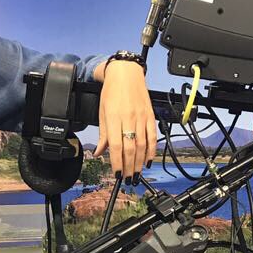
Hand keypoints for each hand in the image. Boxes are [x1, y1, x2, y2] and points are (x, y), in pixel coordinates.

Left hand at [93, 60, 157, 183]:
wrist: (126, 73)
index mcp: (114, 117)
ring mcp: (141, 117)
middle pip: (130, 148)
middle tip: (128, 179)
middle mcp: (128, 118)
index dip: (117, 162)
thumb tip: (99, 152)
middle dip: (129, 167)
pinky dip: (151, 150)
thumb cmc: (112, 91)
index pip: (115, 145)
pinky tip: (148, 160)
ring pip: (142, 145)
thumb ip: (103, 134)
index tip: (117, 174)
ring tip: (137, 174)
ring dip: (140, 162)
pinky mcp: (150, 116)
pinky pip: (152, 136)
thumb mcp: (102, 112)